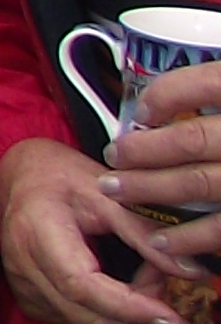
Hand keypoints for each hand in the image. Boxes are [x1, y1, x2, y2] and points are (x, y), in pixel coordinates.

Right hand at [0, 135, 192, 323]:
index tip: (173, 316)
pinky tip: (133, 294)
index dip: (128, 307)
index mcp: (36, 232)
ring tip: (160, 291)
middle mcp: (23, 267)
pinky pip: (78, 321)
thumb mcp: (106, 191)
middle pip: (86, 317)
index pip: (81, 285)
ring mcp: (24, 287)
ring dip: (132, 321)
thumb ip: (145, 232)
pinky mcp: (31, 298)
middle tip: (187, 321)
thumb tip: (190, 271)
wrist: (19, 177)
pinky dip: (113, 316)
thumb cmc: (60, 176)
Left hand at [106, 61, 220, 284]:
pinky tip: (161, 239)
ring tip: (116, 189)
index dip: (168, 95)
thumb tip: (176, 99)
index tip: (142, 111)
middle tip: (114, 156)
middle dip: (142, 150)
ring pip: (199, 182)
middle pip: (192, 140)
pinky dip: (189, 237)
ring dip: (149, 188)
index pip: (209, 84)